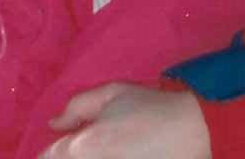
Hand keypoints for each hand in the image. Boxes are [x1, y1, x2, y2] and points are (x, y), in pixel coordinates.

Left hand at [41, 83, 209, 158]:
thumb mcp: (113, 93)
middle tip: (90, 145)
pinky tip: (120, 153)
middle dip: (67, 155)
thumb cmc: (153, 107)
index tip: (60, 149)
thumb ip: (77, 107)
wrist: (197, 130)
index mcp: (82, 146)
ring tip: (107, 148)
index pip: (48, 158)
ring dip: (90, 158)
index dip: (51, 152)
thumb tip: (53, 123)